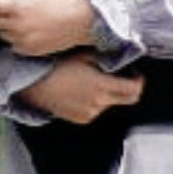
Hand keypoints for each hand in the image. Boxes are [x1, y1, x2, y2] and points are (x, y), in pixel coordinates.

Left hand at [0, 0, 99, 57]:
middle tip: (11, 9)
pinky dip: (16, 40)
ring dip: (6, 27)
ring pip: (1, 34)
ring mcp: (22, 40)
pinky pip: (13, 46)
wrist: (84, 22)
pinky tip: (28, 32)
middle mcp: (16, 26)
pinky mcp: (30, 51)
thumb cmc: (64, 2)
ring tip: (22, 20)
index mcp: (17, 8)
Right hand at [18, 53, 145, 124]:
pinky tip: (82, 91)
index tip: (134, 74)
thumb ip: (105, 57)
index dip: (139, 80)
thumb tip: (121, 55)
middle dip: (130, 88)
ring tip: (93, 82)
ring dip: (109, 94)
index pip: (134, 89)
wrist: (33, 84)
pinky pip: (96, 110)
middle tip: (122, 78)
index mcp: (102, 86)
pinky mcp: (80, 118)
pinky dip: (95, 102)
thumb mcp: (83, 55)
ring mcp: (90, 112)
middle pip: (129, 99)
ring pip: (110, 104)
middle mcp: (99, 102)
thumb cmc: (56, 66)